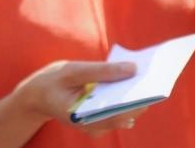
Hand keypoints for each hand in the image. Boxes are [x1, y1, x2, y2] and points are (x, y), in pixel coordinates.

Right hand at [14, 60, 142, 135]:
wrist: (37, 96)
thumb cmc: (53, 81)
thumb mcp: (73, 70)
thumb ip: (101, 70)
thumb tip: (133, 68)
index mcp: (82, 116)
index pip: (117, 113)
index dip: (137, 101)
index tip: (152, 86)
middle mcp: (92, 126)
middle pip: (126, 115)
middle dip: (142, 97)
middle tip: (157, 78)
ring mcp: (97, 126)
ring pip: (126, 115)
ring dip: (139, 97)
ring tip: (152, 77)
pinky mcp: (101, 120)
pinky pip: (121, 111)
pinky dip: (130, 98)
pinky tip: (138, 82)